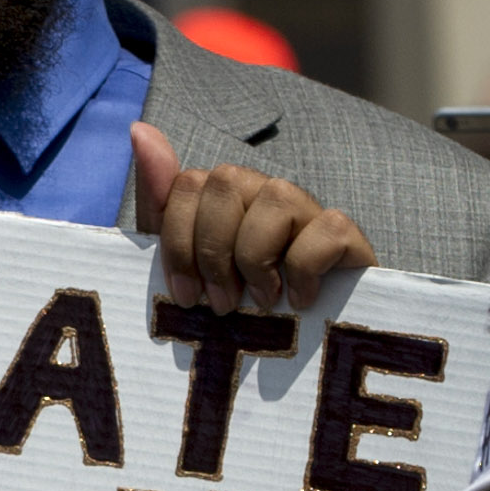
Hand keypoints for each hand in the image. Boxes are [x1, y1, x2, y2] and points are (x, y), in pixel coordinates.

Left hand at [135, 119, 373, 314]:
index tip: (186, 297)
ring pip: (276, 195)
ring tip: (261, 303)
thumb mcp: (187, 269)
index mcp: (225, 200)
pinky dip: (305, 270)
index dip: (178, 243)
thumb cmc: (239, 312)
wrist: (304, 362)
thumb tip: (139, 129)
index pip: (188, 183)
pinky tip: (300, 301)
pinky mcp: (350, 239)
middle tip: (222, 305)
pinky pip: (327, 228)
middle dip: (213, 252)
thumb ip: (162, 204)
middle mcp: (266, 195)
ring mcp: (310, 213)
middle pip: (227, 180)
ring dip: (256, 258)